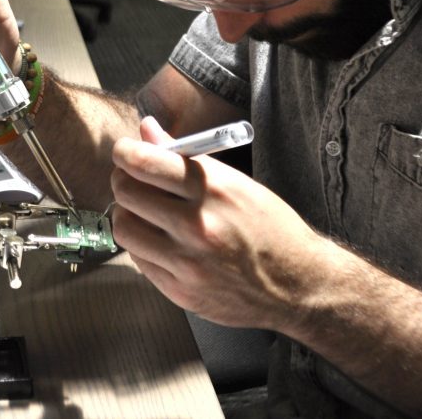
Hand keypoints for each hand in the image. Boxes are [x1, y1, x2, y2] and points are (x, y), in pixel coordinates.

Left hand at [110, 117, 321, 329]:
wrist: (298, 285)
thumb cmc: (272, 229)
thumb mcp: (238, 183)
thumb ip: (187, 157)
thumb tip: (147, 131)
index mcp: (215, 190)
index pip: (145, 163)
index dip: (125, 152)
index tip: (124, 151)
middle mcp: (197, 225)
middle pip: (127, 193)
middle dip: (123, 179)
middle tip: (131, 178)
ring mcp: (187, 262)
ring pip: (125, 227)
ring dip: (127, 213)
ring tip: (143, 211)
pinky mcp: (181, 291)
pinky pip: (139, 259)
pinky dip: (141, 244)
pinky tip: (158, 238)